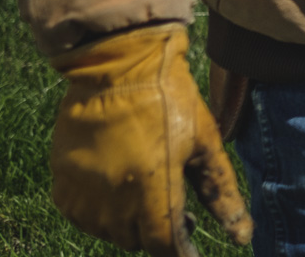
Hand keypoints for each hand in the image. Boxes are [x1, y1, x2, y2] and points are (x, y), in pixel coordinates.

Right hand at [49, 24, 252, 255]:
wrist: (119, 65)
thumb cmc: (171, 101)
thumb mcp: (206, 144)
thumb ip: (222, 194)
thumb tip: (242, 236)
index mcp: (152, 190)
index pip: (165, 246)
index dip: (180, 252)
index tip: (189, 249)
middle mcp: (113, 199)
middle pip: (137, 240)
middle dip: (158, 232)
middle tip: (176, 209)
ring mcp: (83, 191)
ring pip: (108, 232)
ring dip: (129, 223)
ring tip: (146, 196)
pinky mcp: (62, 180)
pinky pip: (80, 215)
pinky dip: (100, 212)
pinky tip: (117, 190)